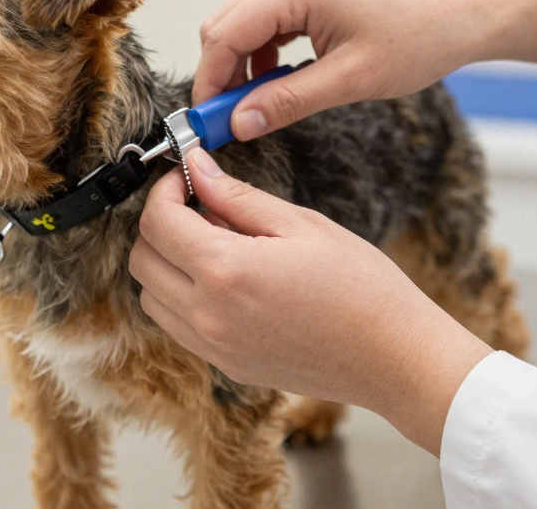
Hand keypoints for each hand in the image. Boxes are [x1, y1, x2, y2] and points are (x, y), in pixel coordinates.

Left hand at [130, 148, 492, 454]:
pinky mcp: (226, 366)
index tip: (185, 178)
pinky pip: (179, 326)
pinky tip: (228, 280)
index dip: (164, 190)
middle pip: (142, 261)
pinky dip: (184, 297)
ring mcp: (214, 347)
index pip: (157, 222)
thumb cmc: (362, 288)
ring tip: (217, 245)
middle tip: (199, 207)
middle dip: (160, 225)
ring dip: (168, 265)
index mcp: (225, 271)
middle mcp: (208, 315)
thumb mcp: (301, 225)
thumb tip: (197, 169)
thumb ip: (238, 197)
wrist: (394, 358)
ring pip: (152, 298)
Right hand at [194, 0, 536, 139]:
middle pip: (222, 28)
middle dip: (220, 76)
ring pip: (238, 27)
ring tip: (259, 108)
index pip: (223, 37)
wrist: (460, 15)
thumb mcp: (350, 80)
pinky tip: (280, 85)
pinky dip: (259, 57)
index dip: (209, 83)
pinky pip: (262, 24)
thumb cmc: (417, 39)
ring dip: (240, 68)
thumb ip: (288, 101)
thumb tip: (240, 124)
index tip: (208, 124)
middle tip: (230, 123)